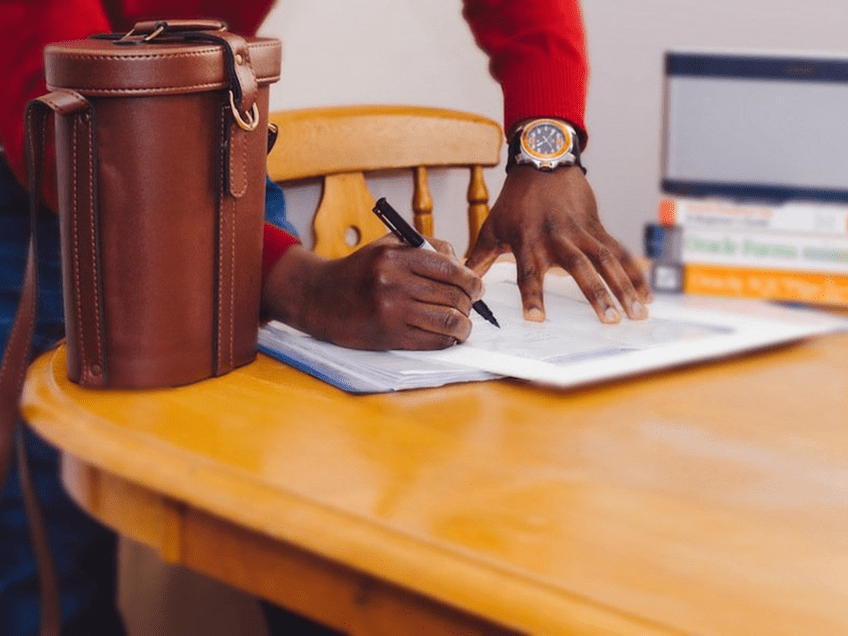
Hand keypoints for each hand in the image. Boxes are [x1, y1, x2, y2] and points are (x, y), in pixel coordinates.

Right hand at [262, 236, 483, 349]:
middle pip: (453, 296)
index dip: (472, 280)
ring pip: (448, 321)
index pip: (450, 269)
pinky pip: (433, 341)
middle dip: (470, 303)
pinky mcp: (389, 335)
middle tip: (470, 306)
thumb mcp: (388, 245)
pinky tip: (448, 336)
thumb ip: (426, 246)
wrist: (320, 298)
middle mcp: (393, 282)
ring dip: (464, 326)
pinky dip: (448, 340)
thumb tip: (462, 264)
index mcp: (395, 256)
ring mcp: (391, 311)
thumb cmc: (359, 270)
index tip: (477, 287)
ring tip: (463, 324)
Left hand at [465, 164, 651, 322]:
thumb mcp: (492, 228)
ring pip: (608, 261)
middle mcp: (558, 238)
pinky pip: (620, 253)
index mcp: (529, 241)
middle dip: (596, 295)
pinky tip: (647, 296)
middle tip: (610, 320)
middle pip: (579, 269)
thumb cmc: (514, 200)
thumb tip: (461, 282)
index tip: (536, 319)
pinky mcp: (598, 228)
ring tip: (638, 314)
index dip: (532, 296)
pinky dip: (635, 274)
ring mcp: (582, 232)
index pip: (529, 274)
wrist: (543, 163)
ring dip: (624, 287)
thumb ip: (478, 259)